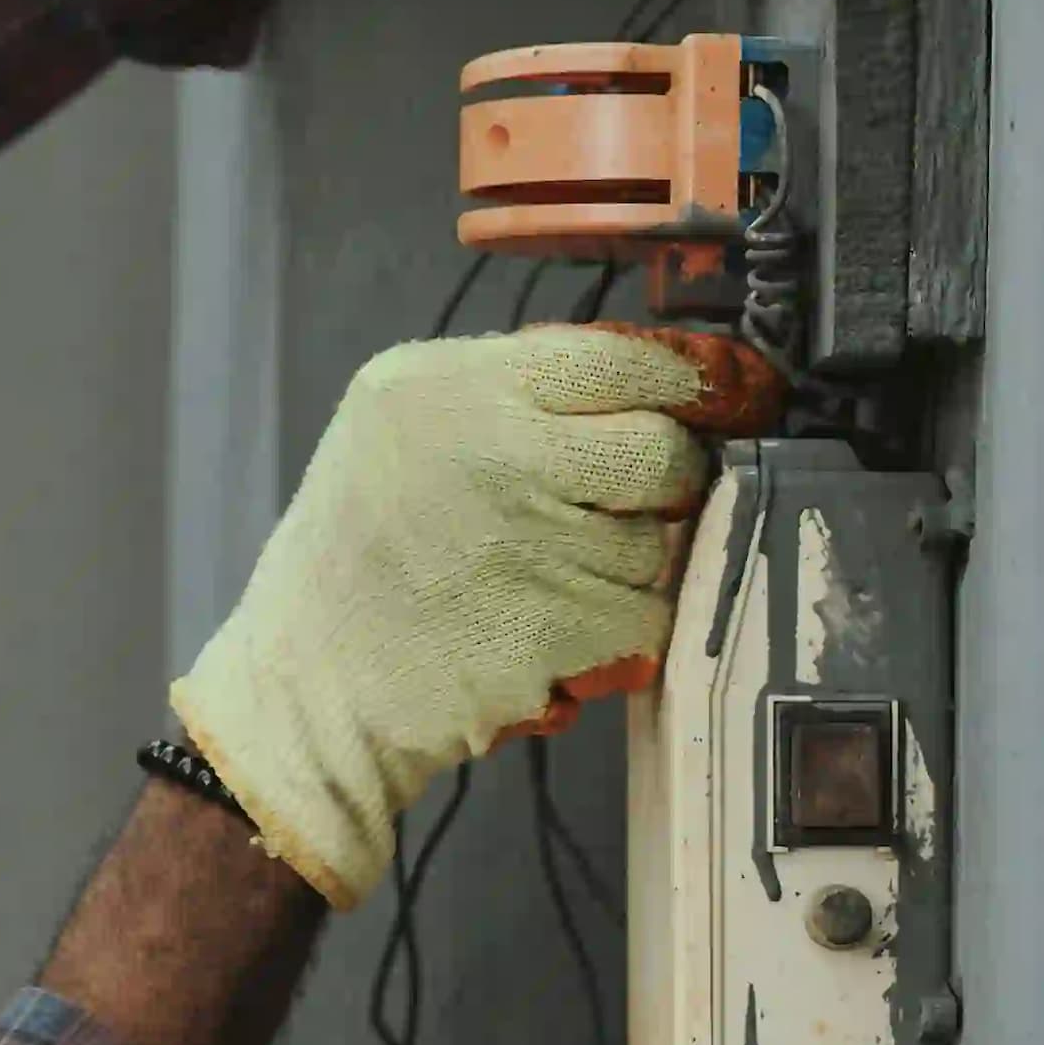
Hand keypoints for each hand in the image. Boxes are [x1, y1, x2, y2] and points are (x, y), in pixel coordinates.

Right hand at [169, 326, 722, 909]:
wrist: (307, 688)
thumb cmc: (354, 557)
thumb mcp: (398, 423)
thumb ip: (510, 389)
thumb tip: (657, 379)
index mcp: (450, 387)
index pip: (623, 356)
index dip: (700, 377)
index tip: (736, 393)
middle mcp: (496, 452)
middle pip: (663, 451)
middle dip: (665, 483)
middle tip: (623, 506)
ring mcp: (534, 544)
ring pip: (661, 543)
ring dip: (629, 566)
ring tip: (546, 581)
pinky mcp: (563, 630)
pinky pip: (650, 617)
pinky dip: (621, 632)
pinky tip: (553, 631)